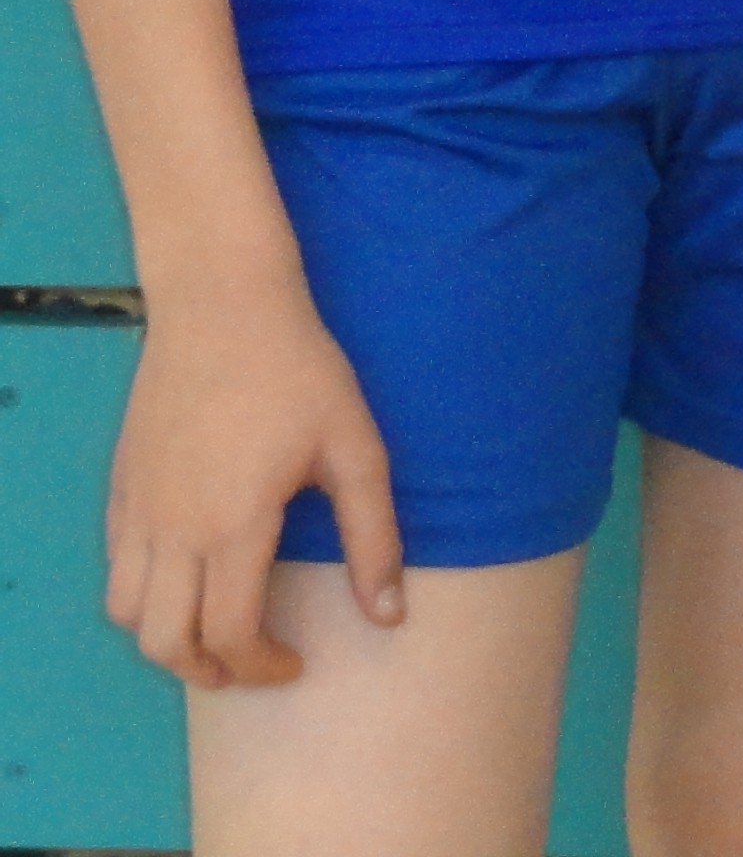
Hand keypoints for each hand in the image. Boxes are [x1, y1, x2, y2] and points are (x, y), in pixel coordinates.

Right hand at [105, 266, 399, 686]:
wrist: (223, 307)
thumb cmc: (300, 373)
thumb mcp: (356, 449)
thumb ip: (373, 537)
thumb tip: (390, 615)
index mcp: (232, 528)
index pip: (230, 636)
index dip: (262, 667)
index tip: (295, 664)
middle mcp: (171, 532)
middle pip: (165, 643)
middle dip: (210, 670)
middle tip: (252, 663)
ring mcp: (136, 511)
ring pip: (126, 614)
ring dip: (166, 639)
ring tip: (214, 631)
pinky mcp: (120, 489)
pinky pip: (116, 568)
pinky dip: (143, 595)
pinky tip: (187, 576)